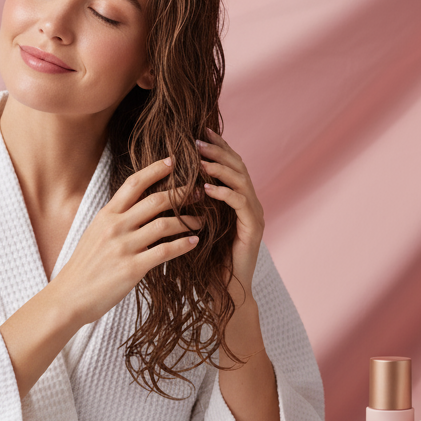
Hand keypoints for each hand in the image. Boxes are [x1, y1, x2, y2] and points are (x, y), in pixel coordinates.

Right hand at [52, 156, 203, 324]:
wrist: (69, 297)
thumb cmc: (84, 267)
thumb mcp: (94, 233)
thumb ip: (115, 219)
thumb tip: (136, 207)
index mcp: (106, 215)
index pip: (134, 183)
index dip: (155, 169)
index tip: (173, 161)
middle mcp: (115, 226)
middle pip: (155, 200)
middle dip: (182, 194)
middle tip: (200, 193)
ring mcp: (124, 247)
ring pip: (165, 225)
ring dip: (188, 221)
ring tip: (202, 221)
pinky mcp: (132, 268)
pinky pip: (165, 251)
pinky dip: (183, 245)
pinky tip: (194, 242)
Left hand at [195, 127, 264, 300]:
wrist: (221, 289)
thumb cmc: (204, 258)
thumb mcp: (194, 222)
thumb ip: (190, 200)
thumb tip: (167, 177)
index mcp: (236, 198)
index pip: (228, 164)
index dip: (216, 147)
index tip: (197, 131)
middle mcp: (249, 202)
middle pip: (238, 166)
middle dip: (217, 151)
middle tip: (197, 139)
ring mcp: (254, 215)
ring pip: (241, 181)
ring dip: (219, 168)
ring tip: (201, 159)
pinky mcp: (253, 229)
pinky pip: (240, 204)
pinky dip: (224, 193)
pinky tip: (207, 188)